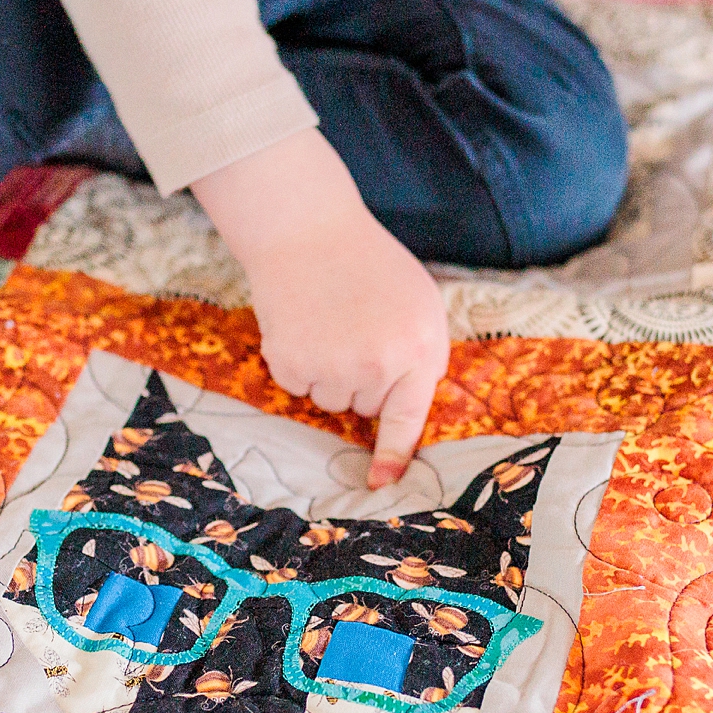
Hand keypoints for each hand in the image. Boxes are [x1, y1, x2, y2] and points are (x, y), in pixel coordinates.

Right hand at [192, 130, 449, 488]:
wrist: (308, 229)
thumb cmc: (368, 265)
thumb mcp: (419, 303)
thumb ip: (421, 355)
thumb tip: (406, 406)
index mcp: (420, 349)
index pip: (409, 418)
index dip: (395, 455)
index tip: (382, 484)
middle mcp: (380, 365)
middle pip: (365, 406)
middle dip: (361, 376)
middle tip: (354, 325)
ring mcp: (334, 366)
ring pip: (329, 399)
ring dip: (327, 370)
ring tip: (328, 320)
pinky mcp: (292, 363)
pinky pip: (298, 386)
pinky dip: (297, 361)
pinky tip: (302, 323)